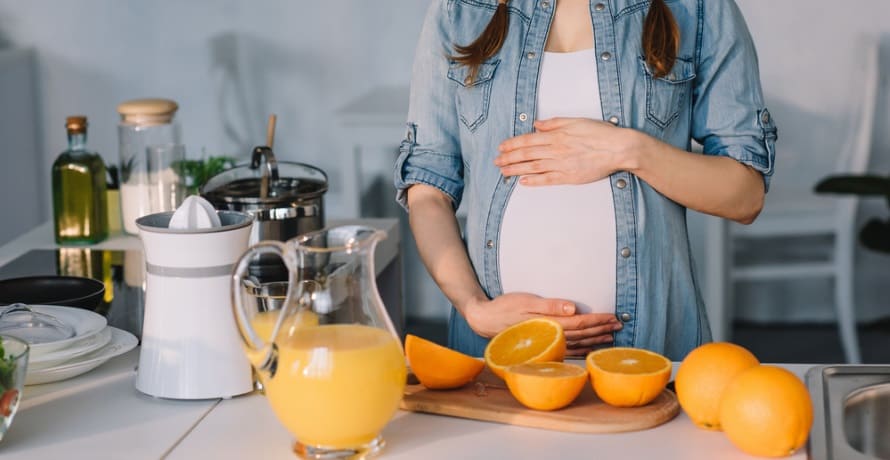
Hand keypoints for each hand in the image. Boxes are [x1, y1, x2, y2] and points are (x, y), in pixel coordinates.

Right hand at [462, 293, 621, 355]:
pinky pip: (567, 349)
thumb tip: (574, 308)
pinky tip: (589, 347)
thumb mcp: (527, 300)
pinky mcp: (543, 346)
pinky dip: (581, 348)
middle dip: (602, 329)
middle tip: (619, 325)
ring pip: (577, 344)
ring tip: (610, 337)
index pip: (581, 322)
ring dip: (595, 340)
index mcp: (549, 323)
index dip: (598, 320)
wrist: (485, 320)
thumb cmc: (505, 307)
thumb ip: (550, 305)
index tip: (613, 317)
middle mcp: (551, 336)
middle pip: (583, 334)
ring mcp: (547, 343)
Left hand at [495, 117, 640, 185]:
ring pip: (534, 167)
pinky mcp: (569, 176)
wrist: (619, 148)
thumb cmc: (600, 134)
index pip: (529, 140)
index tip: (502, 147)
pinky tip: (523, 182)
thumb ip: (554, 123)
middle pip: (527, 154)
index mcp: (557, 135)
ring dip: (516, 170)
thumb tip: (537, 125)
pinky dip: (534, 181)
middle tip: (497, 161)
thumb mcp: (576, 121)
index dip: (513, 144)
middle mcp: (556, 150)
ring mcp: (562, 164)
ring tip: (504, 172)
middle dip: (509, 158)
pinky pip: (548, 180)